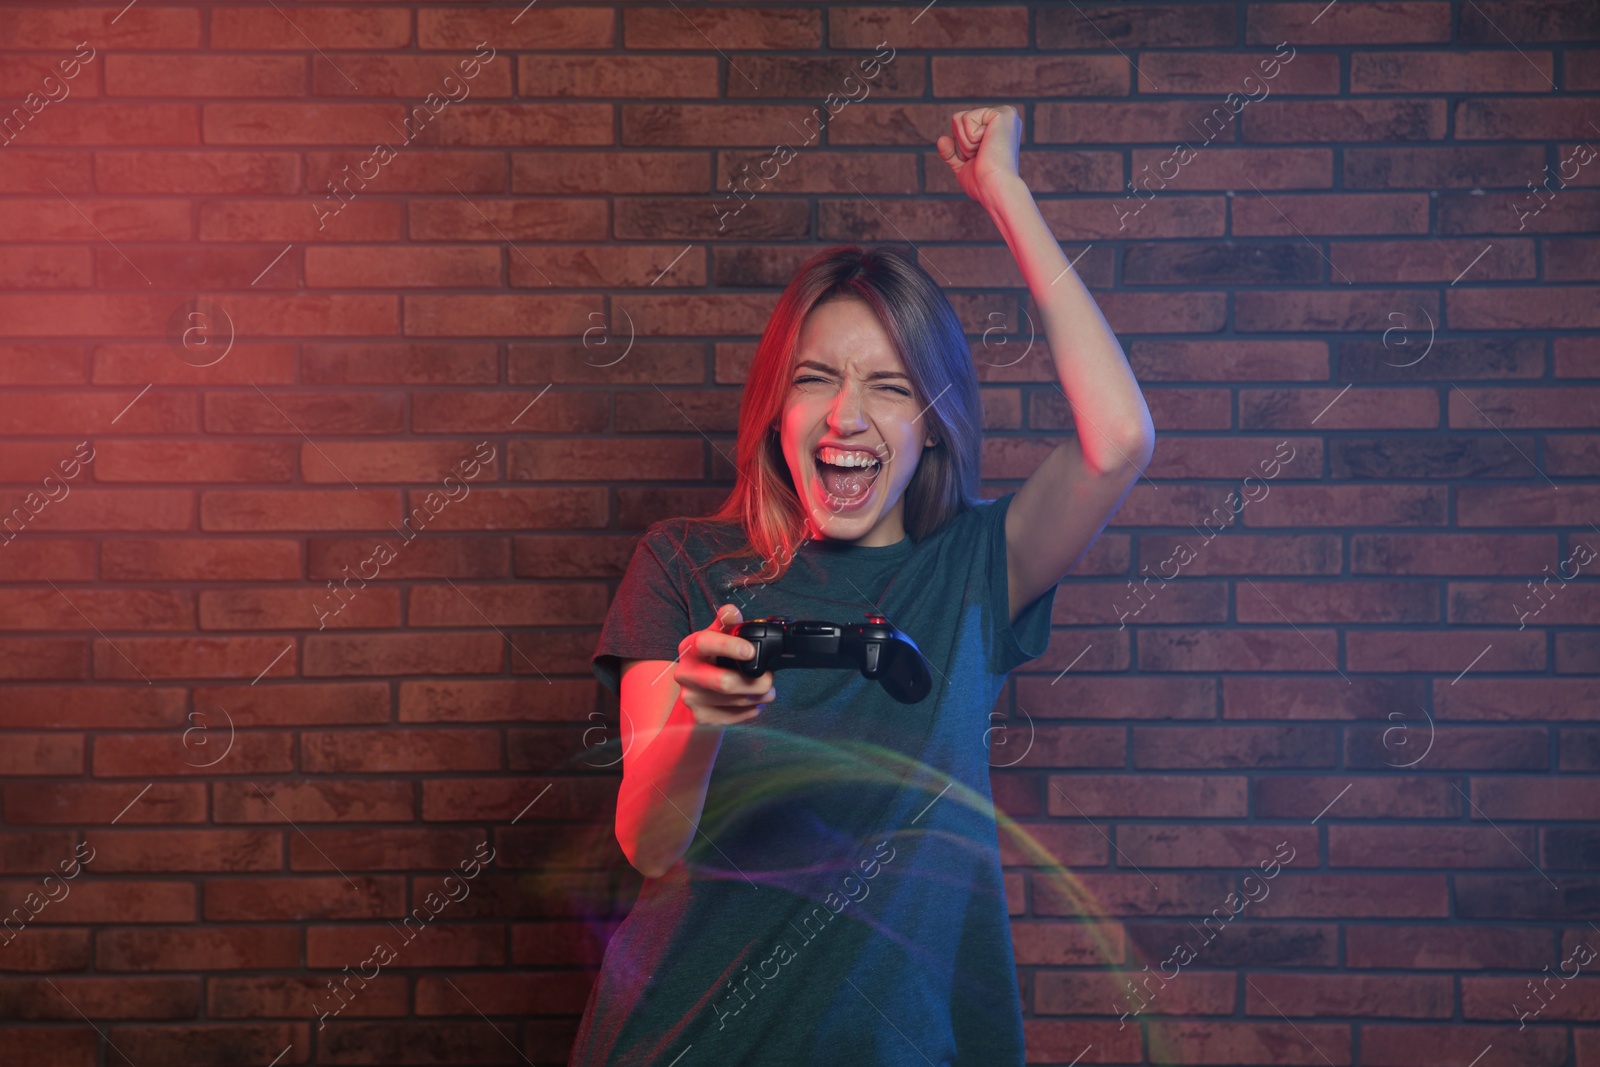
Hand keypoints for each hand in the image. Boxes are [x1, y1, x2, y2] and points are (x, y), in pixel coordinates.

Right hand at [674, 604, 775, 725]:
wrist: (697, 691)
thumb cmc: (711, 659)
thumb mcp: (716, 636)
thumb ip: (726, 623)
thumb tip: (732, 611)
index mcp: (690, 648)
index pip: (705, 644)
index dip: (729, 646)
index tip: (751, 651)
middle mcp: (685, 674)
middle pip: (724, 682)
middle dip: (756, 682)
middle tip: (770, 678)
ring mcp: (691, 698)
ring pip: (734, 701)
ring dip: (759, 696)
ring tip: (767, 690)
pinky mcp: (701, 717)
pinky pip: (734, 717)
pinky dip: (751, 710)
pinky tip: (755, 702)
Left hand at [936, 104, 1021, 206]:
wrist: (993, 188)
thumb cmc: (982, 183)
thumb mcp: (963, 166)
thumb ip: (952, 152)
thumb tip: (942, 139)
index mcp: (997, 128)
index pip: (961, 126)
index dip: (960, 148)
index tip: (979, 159)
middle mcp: (1003, 118)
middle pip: (958, 119)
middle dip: (961, 144)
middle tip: (981, 156)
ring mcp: (1005, 113)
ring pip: (959, 118)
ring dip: (966, 143)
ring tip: (985, 152)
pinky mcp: (1002, 113)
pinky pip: (966, 118)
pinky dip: (970, 138)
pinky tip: (987, 146)